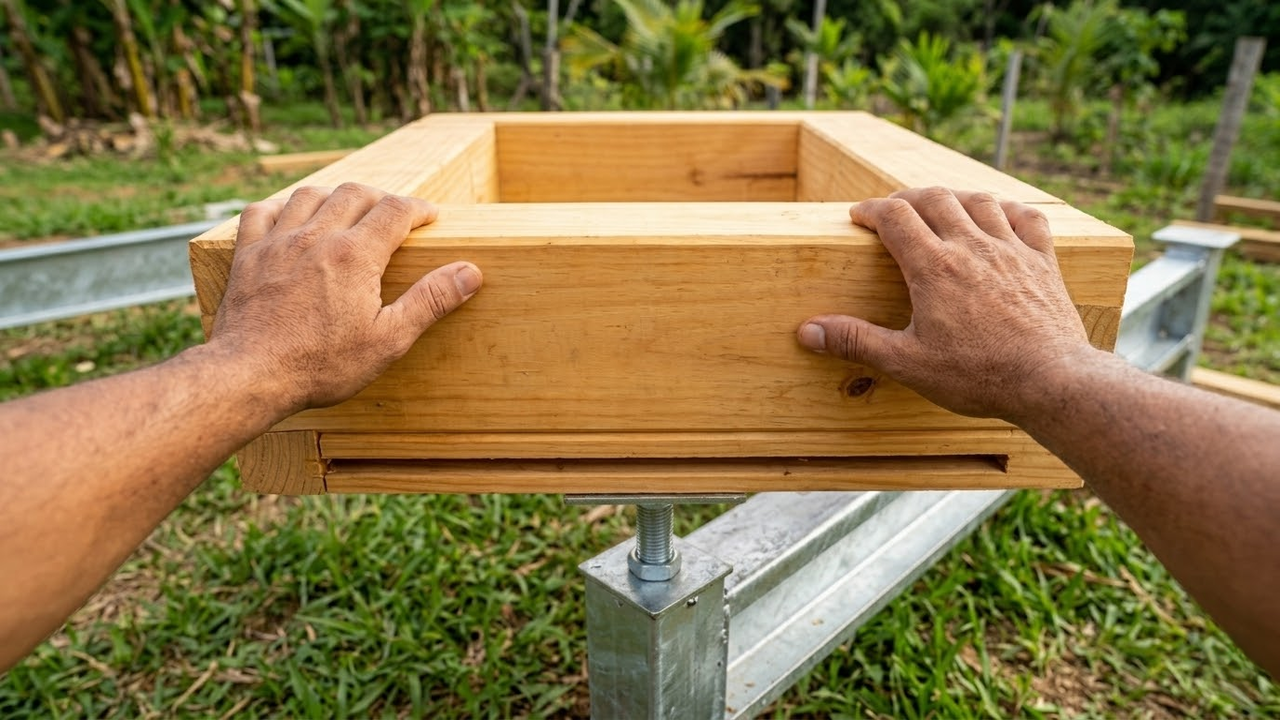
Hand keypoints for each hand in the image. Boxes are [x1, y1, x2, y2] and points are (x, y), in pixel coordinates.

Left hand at [209, 182, 481, 413]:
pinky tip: (291, 218)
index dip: (419, 209)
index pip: (396, 210)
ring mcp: (277, 242)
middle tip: (395, 214)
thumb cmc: (320, 364)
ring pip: (310, 195)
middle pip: (355, 193)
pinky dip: (281, 207)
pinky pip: (262, 212)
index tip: (431, 217)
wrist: (250, 376)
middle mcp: (316, 236)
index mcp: (355, 254)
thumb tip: (470, 272)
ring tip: (349, 211)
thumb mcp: (388, 339)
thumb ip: (430, 301)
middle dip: (381, 197)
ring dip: (335, 196)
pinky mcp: (248, 255)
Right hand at [796, 187, 1096, 421]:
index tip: (859, 216)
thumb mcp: (907, 363)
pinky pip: (1027, 218)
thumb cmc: (978, 375)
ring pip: (978, 201)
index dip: (872, 210)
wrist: (1051, 381)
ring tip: (939, 206)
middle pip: (934, 198)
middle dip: (907, 198)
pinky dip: (1007, 210)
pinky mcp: (1043, 263)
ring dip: (953, 197)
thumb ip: (856, 341)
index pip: (895, 216)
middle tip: (892, 210)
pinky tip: (998, 216)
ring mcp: (1011, 251)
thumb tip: (808, 331)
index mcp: (934, 267)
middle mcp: (972, 247)